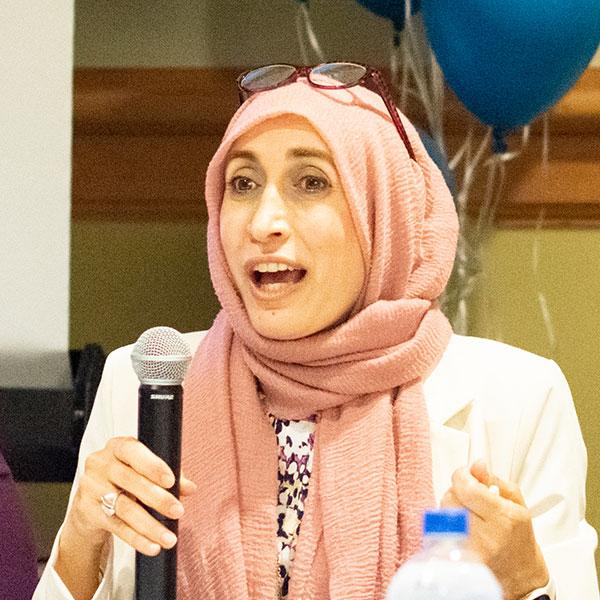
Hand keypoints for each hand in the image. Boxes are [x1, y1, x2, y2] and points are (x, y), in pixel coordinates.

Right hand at [65, 436, 196, 555]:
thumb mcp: (143, 470)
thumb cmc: (126, 477)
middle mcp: (101, 463)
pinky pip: (116, 527)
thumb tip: (190, 488)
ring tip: (169, 538)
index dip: (153, 466)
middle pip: (131, 481)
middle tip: (178, 511)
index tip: (171, 481)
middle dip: (158, 499)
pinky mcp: (88, 511)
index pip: (134, 452)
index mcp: (118, 446)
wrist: (90, 499)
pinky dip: (137, 539)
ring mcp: (91, 487)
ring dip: (150, 525)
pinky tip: (152, 546)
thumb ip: (167, 476)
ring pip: (125, 508)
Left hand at [441, 460, 548, 599]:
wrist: (521, 575)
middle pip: (451, 497)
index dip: (462, 474)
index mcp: (503, 518)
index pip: (467, 487)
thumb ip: (494, 480)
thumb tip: (477, 464)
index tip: (466, 474)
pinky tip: (462, 526)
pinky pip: (442, 529)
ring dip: (452, 507)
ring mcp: (470, 549)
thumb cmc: (518, 538)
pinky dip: (448, 523)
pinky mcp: (459, 557)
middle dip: (457, 491)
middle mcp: (485, 535)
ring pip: (443, 512)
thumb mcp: (516, 503)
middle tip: (469, 496)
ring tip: (468, 513)